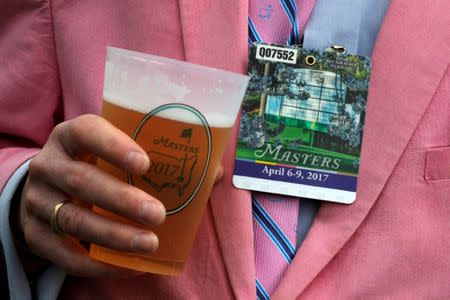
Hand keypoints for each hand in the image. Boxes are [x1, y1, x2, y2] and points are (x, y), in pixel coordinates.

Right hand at [18, 114, 222, 276]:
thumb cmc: (96, 165)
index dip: (115, 146)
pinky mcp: (34, 234)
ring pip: (74, 220)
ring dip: (115, 235)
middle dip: (122, 200)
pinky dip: (99, 263)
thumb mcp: (115, 152)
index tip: (145, 165)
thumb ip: (159, 156)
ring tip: (150, 244)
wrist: (48, 189)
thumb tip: (213, 174)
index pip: (88, 132)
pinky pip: (65, 254)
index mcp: (71, 135)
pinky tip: (132, 265)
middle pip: (82, 181)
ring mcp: (37, 200)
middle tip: (158, 214)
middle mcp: (49, 164)